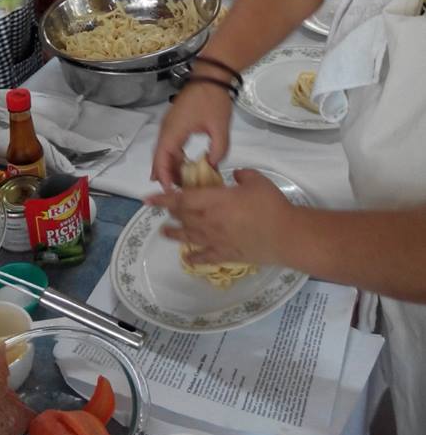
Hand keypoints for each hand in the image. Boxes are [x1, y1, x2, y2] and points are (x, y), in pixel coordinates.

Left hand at [146, 169, 294, 266]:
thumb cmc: (271, 205)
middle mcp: (210, 221)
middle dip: (170, 212)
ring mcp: (216, 240)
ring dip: (174, 234)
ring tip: (164, 232)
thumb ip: (242, 175)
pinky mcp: (226, 254)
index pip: (182, 198)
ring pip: (188, 236)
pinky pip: (205, 257)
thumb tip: (234, 176)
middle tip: (162, 209)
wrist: (286, 235)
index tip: (148, 198)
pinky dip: (194, 258)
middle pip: (183, 216)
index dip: (163, 198)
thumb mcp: (256, 180)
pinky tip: (187, 259)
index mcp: (215, 200)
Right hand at [151, 81, 231, 188]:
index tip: (170, 191)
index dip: (164, 176)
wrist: (211, 76)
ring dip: (168, 166)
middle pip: (159, 156)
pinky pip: (169, 144)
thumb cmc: (214, 100)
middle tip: (174, 191)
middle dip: (164, 174)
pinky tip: (182, 165)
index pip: (162, 158)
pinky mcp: (174, 122)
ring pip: (163, 150)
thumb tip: (212, 166)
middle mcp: (167, 128)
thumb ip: (218, 150)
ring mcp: (169, 124)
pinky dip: (173, 156)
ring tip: (178, 182)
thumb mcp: (220, 128)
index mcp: (174, 130)